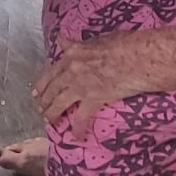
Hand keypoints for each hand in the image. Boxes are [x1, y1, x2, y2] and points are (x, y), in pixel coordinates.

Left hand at [32, 30, 166, 139]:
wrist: (138, 56)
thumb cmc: (124, 43)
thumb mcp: (98, 39)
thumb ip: (79, 44)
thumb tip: (65, 40)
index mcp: (73, 53)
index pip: (51, 70)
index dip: (42, 83)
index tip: (37, 90)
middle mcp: (71, 70)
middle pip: (51, 88)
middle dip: (43, 99)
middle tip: (40, 107)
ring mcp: (80, 86)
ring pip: (58, 103)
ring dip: (52, 113)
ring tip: (50, 120)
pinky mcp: (93, 100)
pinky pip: (80, 118)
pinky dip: (77, 129)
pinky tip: (77, 136)